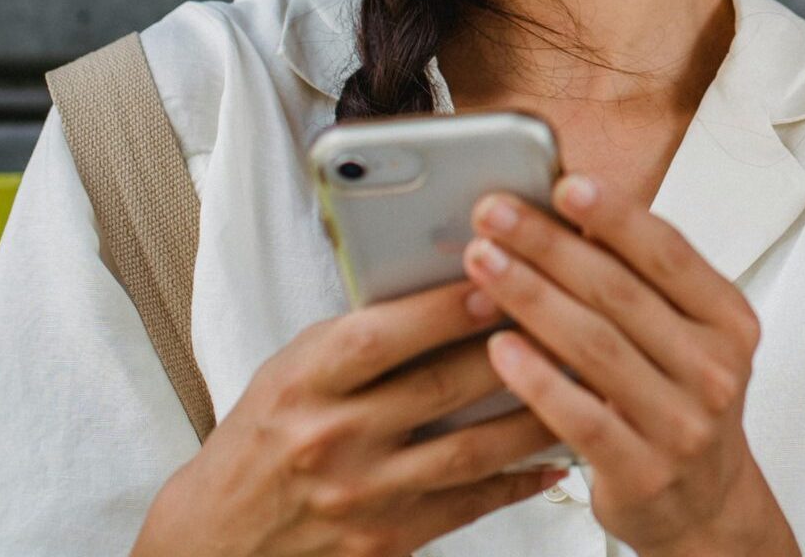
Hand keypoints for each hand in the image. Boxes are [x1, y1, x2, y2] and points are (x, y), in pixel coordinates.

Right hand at [129, 279, 563, 556]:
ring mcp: (360, 496)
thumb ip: (361, 338)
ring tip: (590, 382)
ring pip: (471, 450)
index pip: (383, 336)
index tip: (503, 274)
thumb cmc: (260, 440)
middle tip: (573, 316)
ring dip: (537, 415)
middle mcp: (330, 440)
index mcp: (303, 383)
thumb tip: (450, 285)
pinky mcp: (383, 543)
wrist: (215, 542)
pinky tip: (558, 457)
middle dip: (516, 348)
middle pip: (443, 387)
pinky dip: (519, 480)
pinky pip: (469, 505)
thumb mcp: (290, 372)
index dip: (447, 307)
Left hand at [464, 175, 799, 556]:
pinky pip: (579, 415)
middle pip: (620, 293)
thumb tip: (574, 215)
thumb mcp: (689, 336)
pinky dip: (536, 378)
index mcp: (728, 320)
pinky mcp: (642, 470)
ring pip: (595, 346)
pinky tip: (499, 347)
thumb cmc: (684, 403)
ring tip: (482, 264)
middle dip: (549, 246)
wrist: (706, 504)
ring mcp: (681, 422)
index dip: (615, 215)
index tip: (563, 184)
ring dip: (531, 297)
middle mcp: (714, 368)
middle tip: (494, 215)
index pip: (668, 253)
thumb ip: (644, 283)